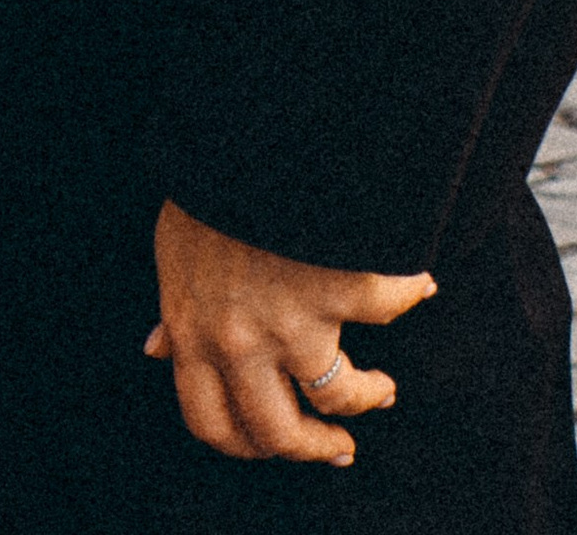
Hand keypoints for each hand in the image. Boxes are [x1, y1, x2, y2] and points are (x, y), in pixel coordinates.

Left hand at [146, 198, 435, 463]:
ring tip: (383, 393)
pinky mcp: (343, 285)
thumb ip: (173, 307)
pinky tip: (420, 284)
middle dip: (312, 447)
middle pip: (277, 432)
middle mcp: (242, 342)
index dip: (242, 444)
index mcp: (194, 332)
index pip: (211, 422)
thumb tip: (156, 350)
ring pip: (338, 393)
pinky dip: (410, 292)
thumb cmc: (208, 180)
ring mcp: (294, 320)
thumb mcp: (171, 248)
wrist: (248, 127)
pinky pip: (389, 305)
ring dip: (366, 399)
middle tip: (338, 448)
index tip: (268, 443)